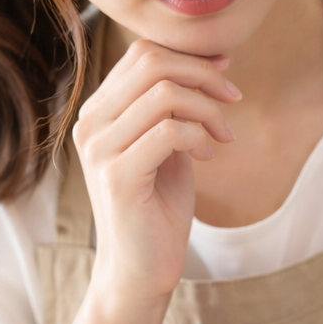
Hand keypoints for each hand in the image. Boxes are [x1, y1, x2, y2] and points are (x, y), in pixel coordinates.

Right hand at [72, 38, 241, 310]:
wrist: (140, 269)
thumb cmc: (158, 206)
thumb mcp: (168, 143)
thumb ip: (178, 104)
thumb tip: (215, 59)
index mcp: (98, 111)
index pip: (142, 54)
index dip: (190, 55)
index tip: (225, 72)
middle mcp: (89, 124)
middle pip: (152, 63)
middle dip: (203, 74)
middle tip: (233, 98)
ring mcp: (99, 150)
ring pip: (164, 94)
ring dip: (208, 109)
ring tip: (224, 134)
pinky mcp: (118, 176)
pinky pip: (171, 132)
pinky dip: (201, 137)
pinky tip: (209, 155)